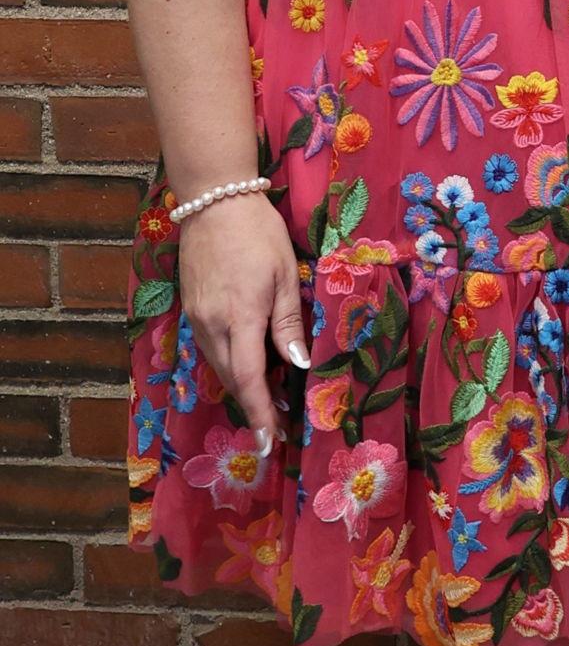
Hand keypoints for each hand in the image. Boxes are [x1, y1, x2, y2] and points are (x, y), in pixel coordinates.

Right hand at [176, 192, 307, 453]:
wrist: (214, 204)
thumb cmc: (259, 234)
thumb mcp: (286, 274)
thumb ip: (288, 322)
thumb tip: (298, 363)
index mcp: (241, 317)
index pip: (248, 379)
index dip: (260, 412)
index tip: (268, 441)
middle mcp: (212, 326)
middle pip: (232, 379)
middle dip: (255, 406)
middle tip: (282, 424)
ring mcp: (198, 319)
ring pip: (220, 366)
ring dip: (244, 387)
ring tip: (273, 399)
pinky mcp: (192, 311)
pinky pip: (213, 349)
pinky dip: (232, 365)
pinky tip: (251, 365)